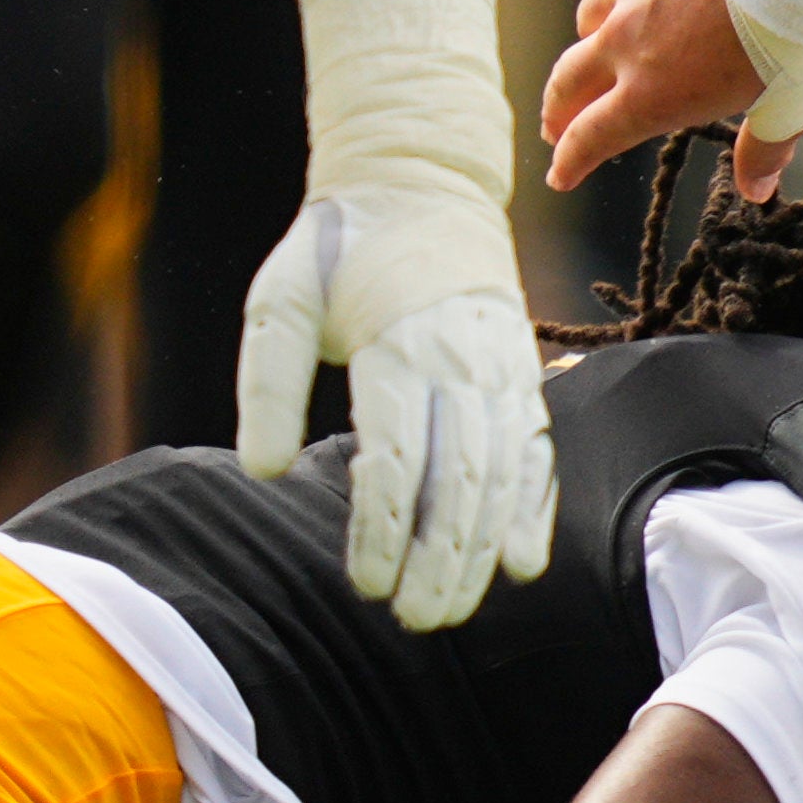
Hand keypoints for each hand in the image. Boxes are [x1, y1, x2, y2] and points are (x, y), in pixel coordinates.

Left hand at [238, 0, 554, 624]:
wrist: (421, 184)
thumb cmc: (337, 248)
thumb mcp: (281, 296)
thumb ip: (266, 383)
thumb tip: (266, 469)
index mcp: (398, 341)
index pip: (397, 454)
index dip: (383, 526)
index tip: (364, 581)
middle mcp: (461, 358)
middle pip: (458, 478)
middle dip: (438, 557)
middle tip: (413, 619)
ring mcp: (501, 367)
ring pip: (501, 473)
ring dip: (480, 549)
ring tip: (451, 609)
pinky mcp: (523, 372)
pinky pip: (537, 450)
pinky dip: (533, 509)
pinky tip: (520, 564)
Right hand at [538, 0, 802, 196]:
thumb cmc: (789, 38)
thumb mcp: (785, 108)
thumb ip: (763, 150)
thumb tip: (758, 191)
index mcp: (651, 94)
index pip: (591, 137)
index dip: (570, 162)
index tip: (558, 176)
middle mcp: (628, 41)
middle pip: (571, 79)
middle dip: (558, 108)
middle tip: (554, 124)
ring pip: (592, 11)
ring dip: (586, 32)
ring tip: (588, 40)